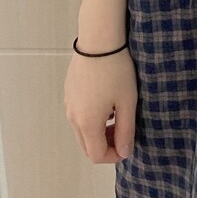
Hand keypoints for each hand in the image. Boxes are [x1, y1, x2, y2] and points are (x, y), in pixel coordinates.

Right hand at [64, 48, 137, 162]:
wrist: (99, 41)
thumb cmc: (116, 70)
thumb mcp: (127, 102)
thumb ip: (126, 131)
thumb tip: (124, 152)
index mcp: (87, 123)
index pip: (96, 155)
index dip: (114, 156)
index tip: (128, 145)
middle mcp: (73, 117)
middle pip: (86, 146)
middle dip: (106, 145)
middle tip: (123, 131)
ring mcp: (68, 104)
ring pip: (82, 130)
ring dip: (99, 131)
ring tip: (117, 113)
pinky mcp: (69, 92)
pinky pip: (78, 115)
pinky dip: (92, 117)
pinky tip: (107, 100)